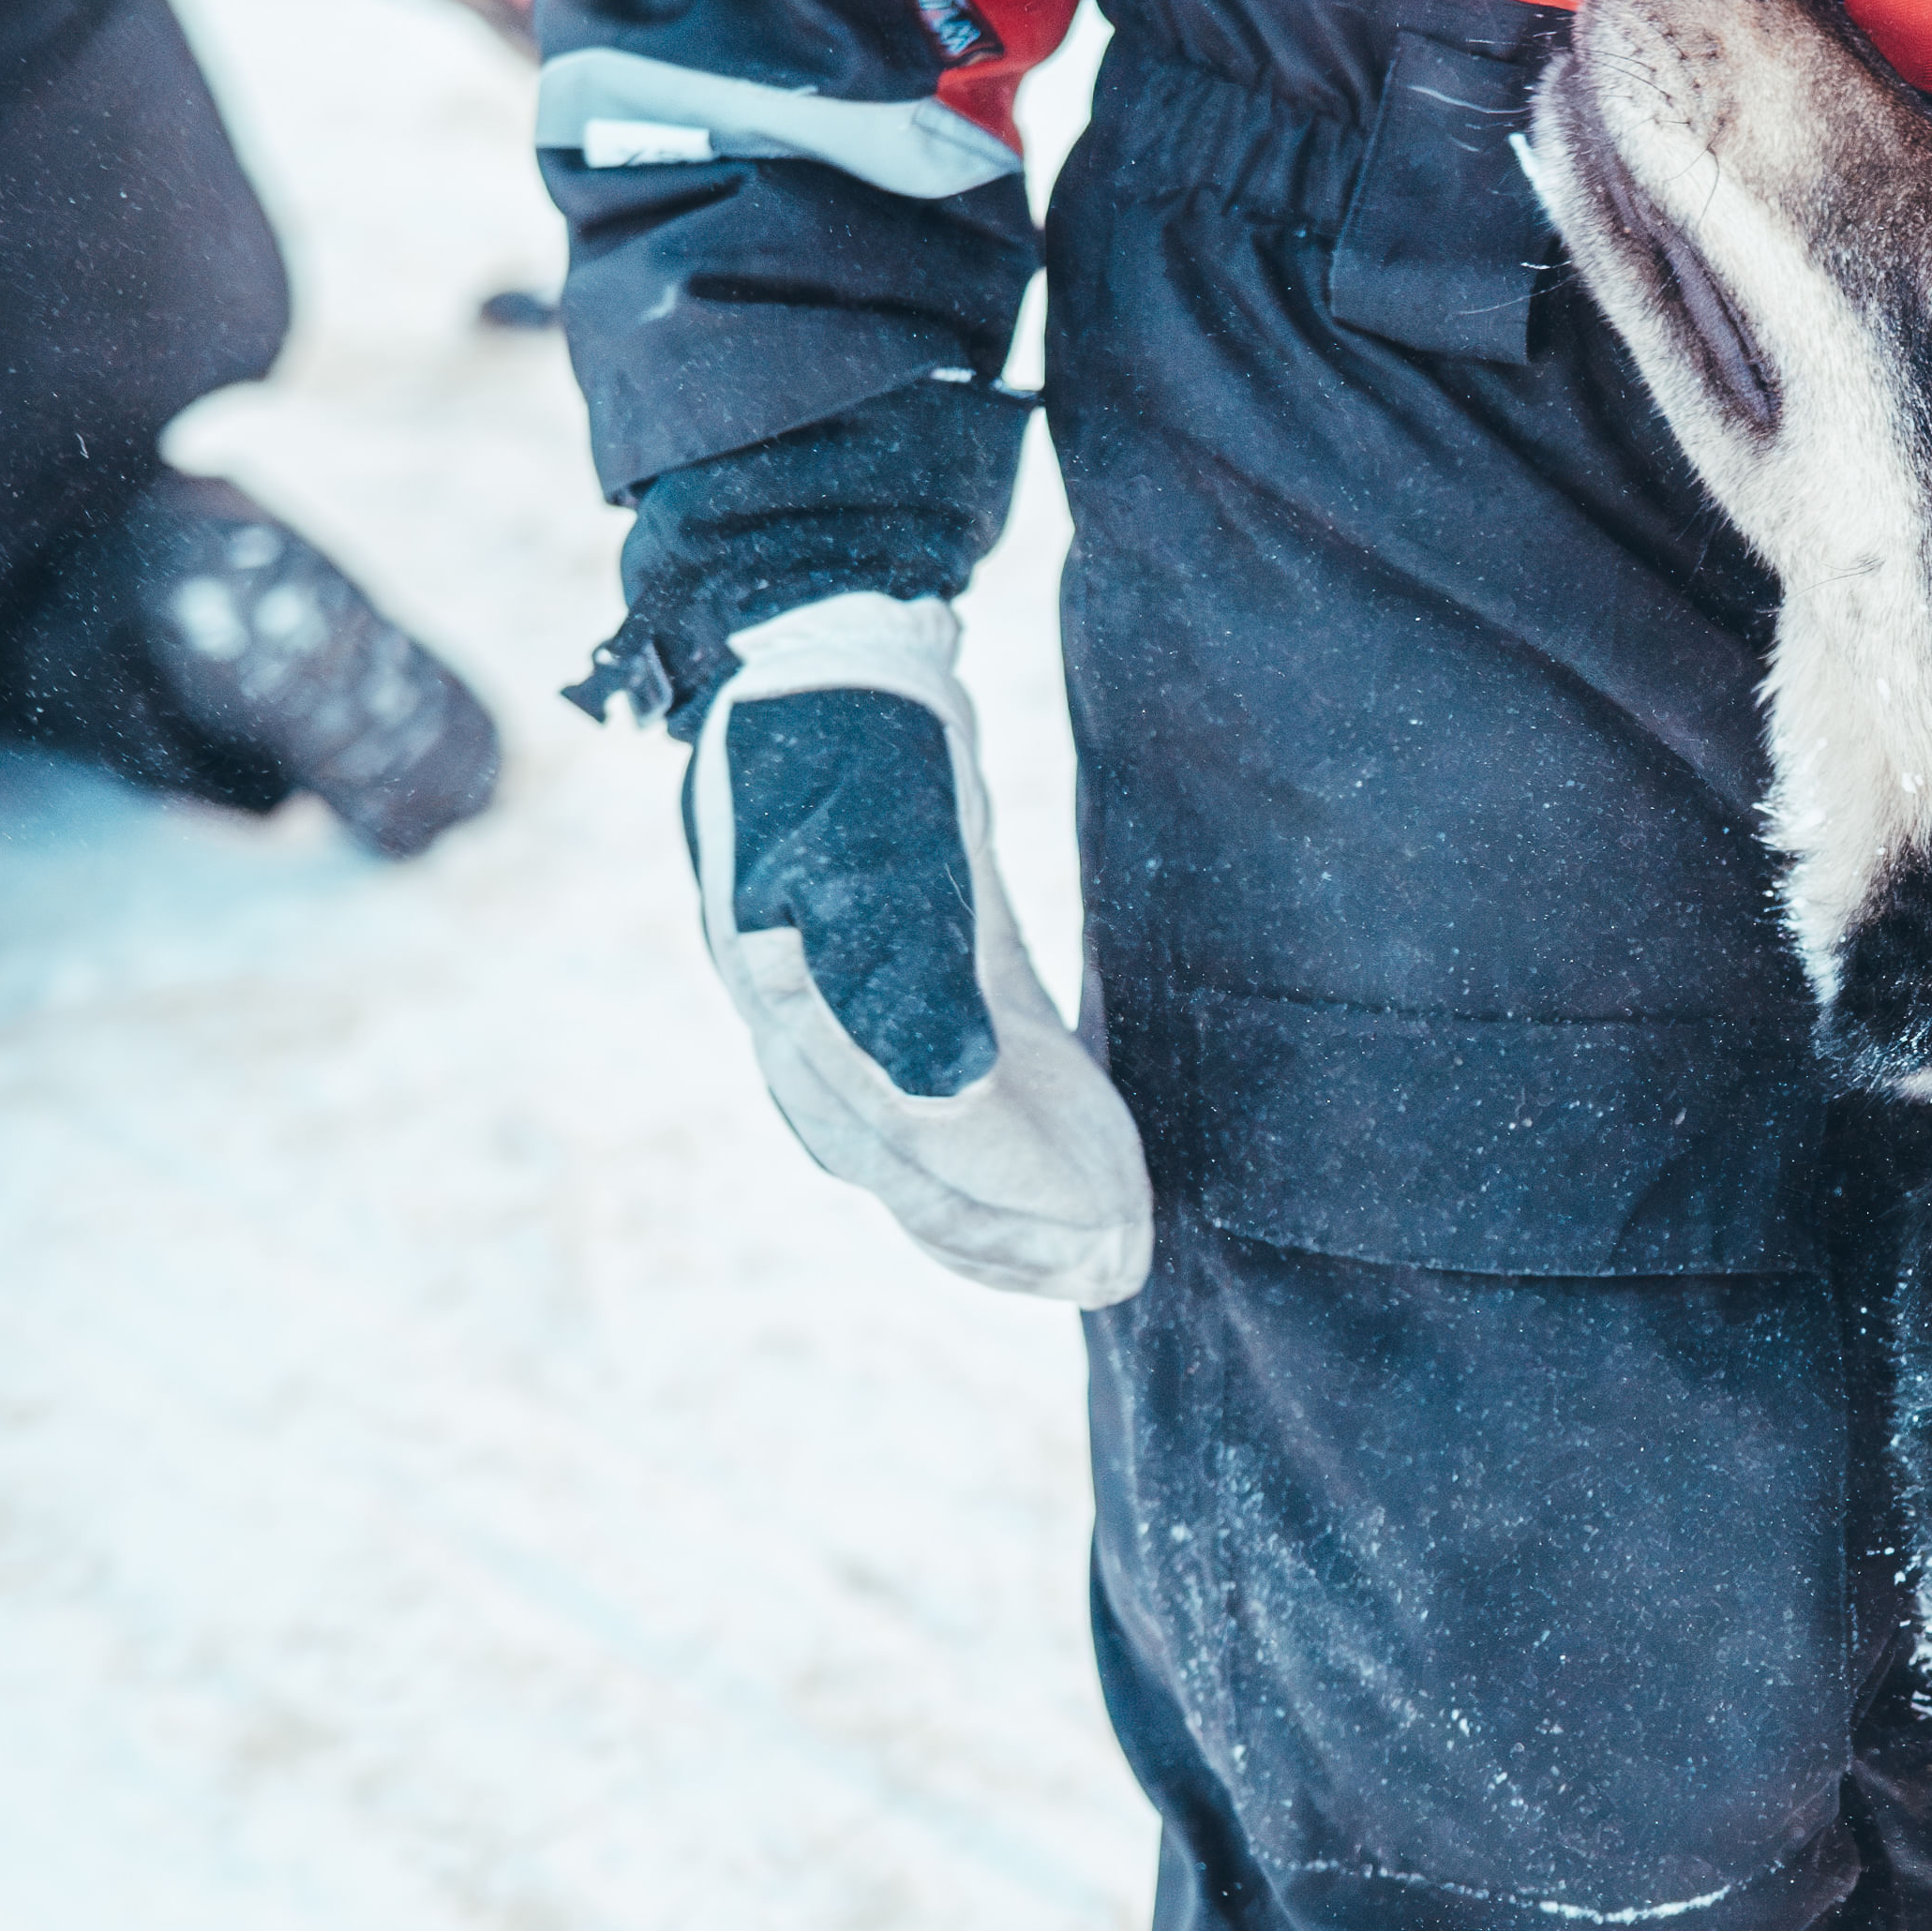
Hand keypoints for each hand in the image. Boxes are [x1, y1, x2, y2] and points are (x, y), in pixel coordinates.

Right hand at [688, 589, 1150, 1305]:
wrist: (822, 667)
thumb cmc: (854, 743)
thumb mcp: (879, 834)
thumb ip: (900, 962)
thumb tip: (946, 1095)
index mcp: (801, 1017)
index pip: (918, 1142)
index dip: (1013, 1195)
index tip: (1109, 1226)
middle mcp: (814, 1047)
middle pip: (923, 1176)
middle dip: (1023, 1231)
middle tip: (1130, 1264)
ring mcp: (846, 1033)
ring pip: (932, 1163)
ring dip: (1018, 1219)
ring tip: (1115, 1257)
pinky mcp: (898, 1004)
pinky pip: (951, 1111)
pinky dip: (1010, 1159)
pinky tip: (1075, 1179)